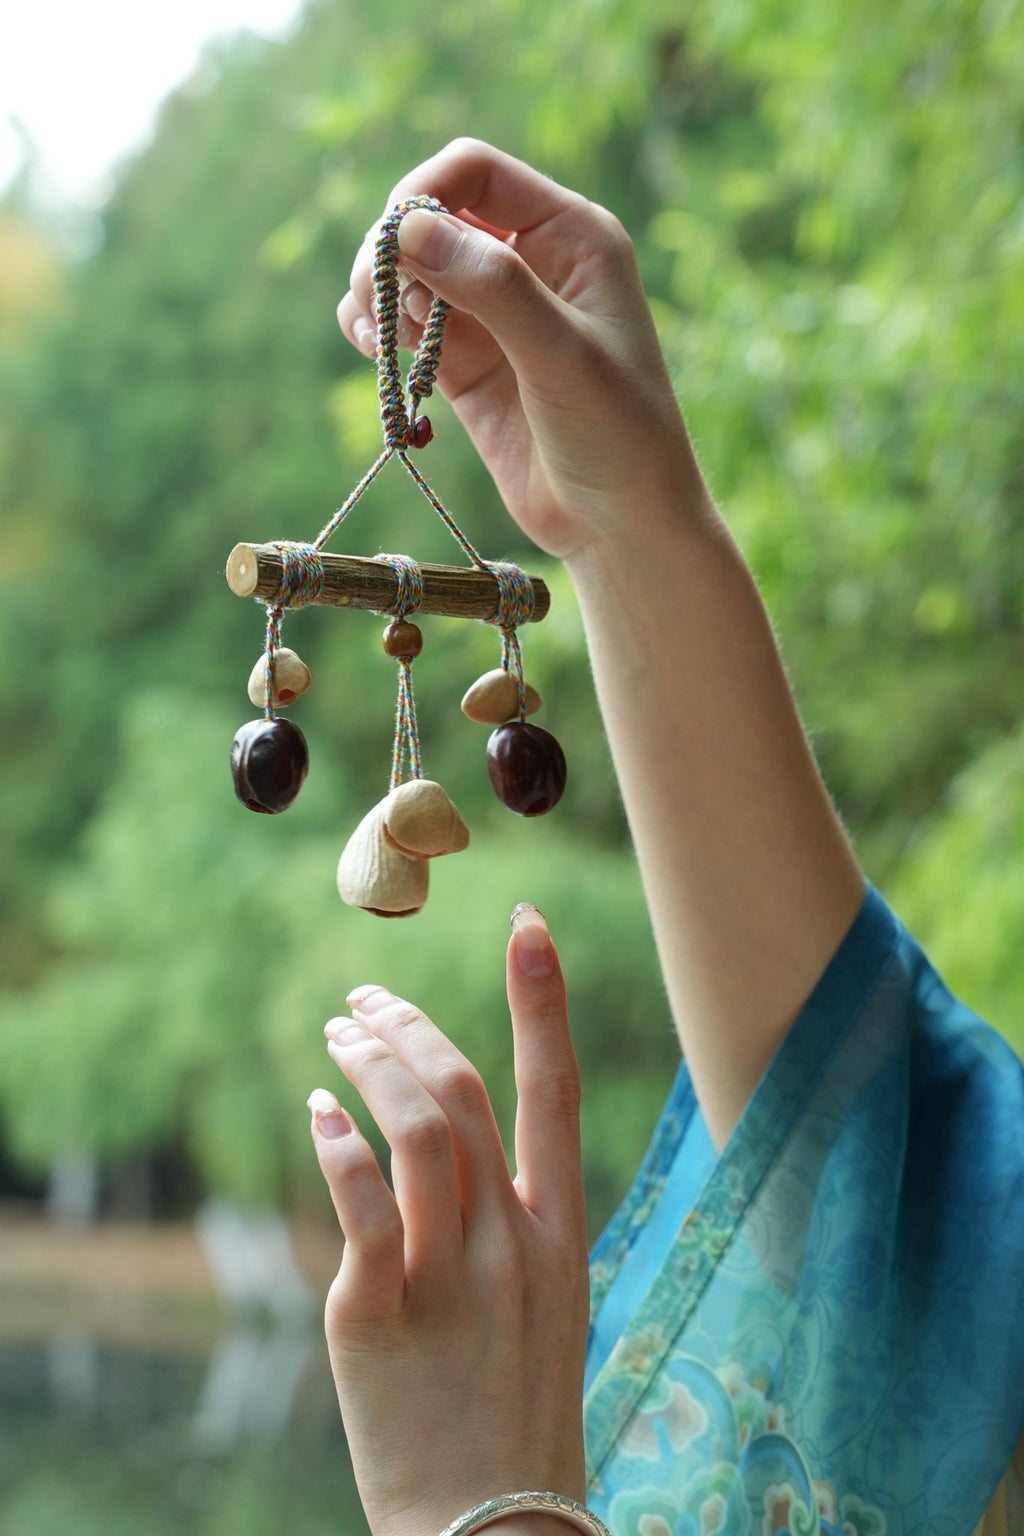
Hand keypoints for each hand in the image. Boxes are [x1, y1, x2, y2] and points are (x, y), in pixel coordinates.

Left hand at [307, 906, 588, 1535]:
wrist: (489, 1526)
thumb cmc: (509, 1407)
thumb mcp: (538, 1301)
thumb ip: (497, 1213)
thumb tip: (420, 1128)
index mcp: (561, 1235)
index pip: (554, 1090)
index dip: (540, 999)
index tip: (526, 923)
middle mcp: (511, 1243)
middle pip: (461, 1090)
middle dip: (408, 1026)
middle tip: (364, 998)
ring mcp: (447, 1275)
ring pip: (412, 1126)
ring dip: (368, 1061)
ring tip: (335, 1033)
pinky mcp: (378, 1310)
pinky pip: (358, 1199)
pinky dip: (335, 1139)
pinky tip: (317, 1111)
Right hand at [338, 138, 705, 560]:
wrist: (622, 528)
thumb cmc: (620, 436)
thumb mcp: (560, 354)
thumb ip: (491, 286)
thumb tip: (408, 229)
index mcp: (572, 237)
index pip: (474, 173)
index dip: (422, 195)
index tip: (391, 248)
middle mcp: (532, 264)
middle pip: (432, 218)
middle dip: (392, 252)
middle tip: (375, 302)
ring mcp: (496, 317)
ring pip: (411, 273)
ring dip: (379, 293)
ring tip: (377, 338)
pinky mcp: (469, 366)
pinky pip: (406, 327)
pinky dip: (379, 331)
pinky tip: (378, 355)